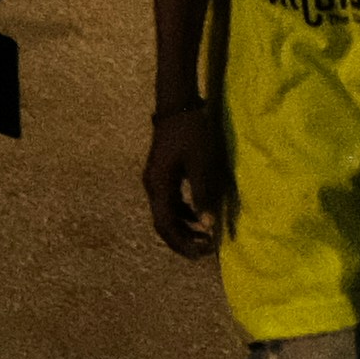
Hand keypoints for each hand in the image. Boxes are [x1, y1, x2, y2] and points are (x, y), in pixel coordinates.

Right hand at [143, 99, 234, 259]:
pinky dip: (183, 213)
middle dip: (182, 241)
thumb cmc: (192, 131)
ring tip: (204, 237)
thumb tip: (207, 225)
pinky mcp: (162, 174)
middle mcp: (152, 187)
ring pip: (166, 214)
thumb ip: (203, 194)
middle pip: (163, 224)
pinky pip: (169, 202)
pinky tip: (198, 216)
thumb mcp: (202, 163)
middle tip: (203, 252)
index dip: (183, 243)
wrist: (178, 105)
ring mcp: (155, 180)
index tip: (201, 253)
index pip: (167, 225)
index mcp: (159, 186)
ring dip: (183, 228)